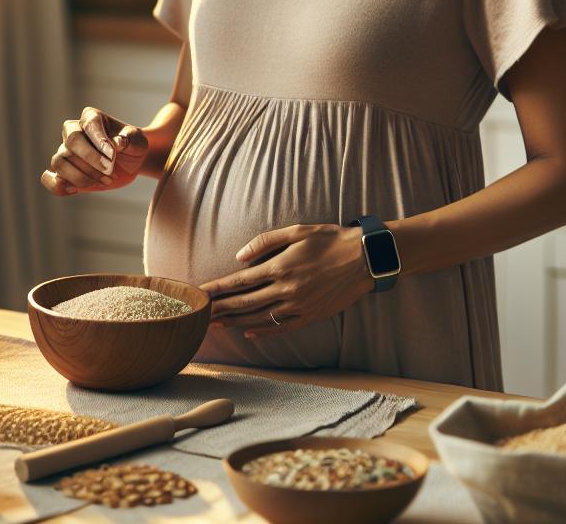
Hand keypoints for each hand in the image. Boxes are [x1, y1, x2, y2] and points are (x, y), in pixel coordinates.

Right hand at [39, 106, 147, 196]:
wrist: (129, 161)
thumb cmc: (132, 146)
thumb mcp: (138, 141)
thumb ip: (130, 139)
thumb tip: (117, 142)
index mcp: (92, 118)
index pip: (89, 125)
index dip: (99, 141)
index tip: (113, 156)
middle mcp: (74, 131)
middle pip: (71, 140)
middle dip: (90, 159)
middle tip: (110, 171)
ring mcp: (65, 151)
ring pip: (59, 161)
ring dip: (81, 176)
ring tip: (105, 181)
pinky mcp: (63, 171)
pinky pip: (48, 178)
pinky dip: (57, 186)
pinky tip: (75, 191)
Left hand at [198, 224, 373, 337]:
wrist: (364, 258)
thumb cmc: (329, 239)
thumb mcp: (296, 231)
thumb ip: (265, 242)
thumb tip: (239, 257)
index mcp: (280, 267)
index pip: (240, 281)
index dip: (219, 288)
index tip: (201, 293)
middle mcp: (286, 289)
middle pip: (245, 303)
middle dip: (221, 309)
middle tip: (201, 315)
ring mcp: (299, 305)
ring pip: (261, 318)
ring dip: (237, 322)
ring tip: (218, 325)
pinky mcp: (311, 316)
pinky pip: (283, 327)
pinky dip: (265, 332)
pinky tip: (250, 333)